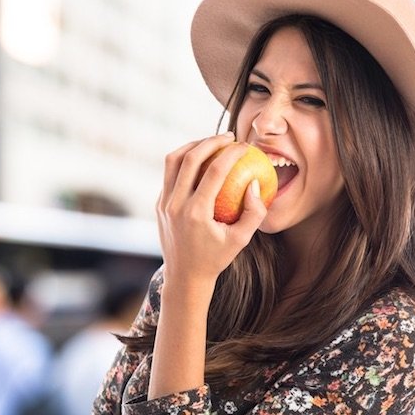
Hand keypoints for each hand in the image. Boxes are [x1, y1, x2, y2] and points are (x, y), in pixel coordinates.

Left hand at [156, 133, 266, 283]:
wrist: (184, 277)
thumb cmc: (216, 258)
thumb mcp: (241, 240)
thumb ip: (254, 213)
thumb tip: (255, 184)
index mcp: (196, 213)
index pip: (215, 172)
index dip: (232, 154)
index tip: (245, 146)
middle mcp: (175, 205)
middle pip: (190, 158)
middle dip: (212, 141)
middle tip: (229, 138)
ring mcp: (163, 203)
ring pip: (174, 161)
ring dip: (194, 146)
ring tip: (212, 143)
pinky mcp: (159, 204)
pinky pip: (170, 174)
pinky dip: (185, 162)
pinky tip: (201, 161)